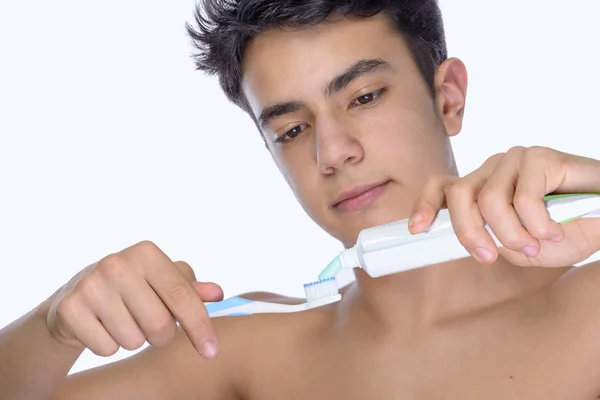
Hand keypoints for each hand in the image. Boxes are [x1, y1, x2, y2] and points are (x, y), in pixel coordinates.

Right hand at [45, 241, 223, 358]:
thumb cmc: (131, 287)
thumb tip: (217, 293)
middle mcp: (118, 264)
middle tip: (149, 324)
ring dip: (134, 339)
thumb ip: (189, 289)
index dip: (200, 327)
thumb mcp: (160, 281)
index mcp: (146, 253)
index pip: (182, 297)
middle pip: (160, 325)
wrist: (76, 296)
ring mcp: (91, 285)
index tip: (211, 352)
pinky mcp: (71, 308)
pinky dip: (109, 345)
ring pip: (134, 341)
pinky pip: (107, 348)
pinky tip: (101, 326)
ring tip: (122, 320)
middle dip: (161, 336)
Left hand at [409, 146, 599, 267]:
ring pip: (489, 200)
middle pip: (458, 195)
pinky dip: (538, 225)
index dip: (425, 205)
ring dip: (512, 234)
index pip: (443, 186)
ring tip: (537, 245)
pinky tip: (555, 230)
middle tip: (488, 257)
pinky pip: (523, 198)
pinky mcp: (541, 157)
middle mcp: (494, 169)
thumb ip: (495, 242)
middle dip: (468, 232)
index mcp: (484, 186)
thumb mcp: (523, 248)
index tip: (417, 229)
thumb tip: (473, 240)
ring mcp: (516, 160)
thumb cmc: (568, 230)